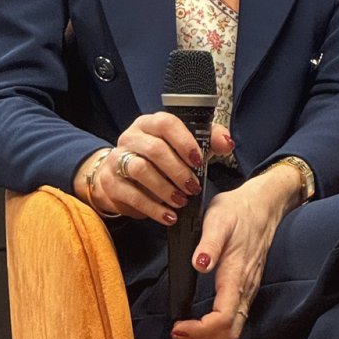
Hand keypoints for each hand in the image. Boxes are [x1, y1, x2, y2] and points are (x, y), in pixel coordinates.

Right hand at [74, 118, 233, 223]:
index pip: (166, 123)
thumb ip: (208, 142)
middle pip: (154, 149)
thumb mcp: (185, 149)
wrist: (123, 179)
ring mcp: (117, 159)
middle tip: (193, 188)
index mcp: (150, 124)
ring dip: (165, 189)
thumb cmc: (160, 161)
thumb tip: (227, 143)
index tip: (198, 160)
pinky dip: (153, 208)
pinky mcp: (110, 182)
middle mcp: (131, 137)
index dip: (184, 142)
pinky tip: (168, 216)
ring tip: (181, 202)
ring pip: (140, 170)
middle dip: (178, 171)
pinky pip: (131, 195)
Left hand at [170, 167, 302, 338]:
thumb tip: (200, 264)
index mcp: (237, 274)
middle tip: (178, 333)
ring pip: (233, 331)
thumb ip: (209, 243)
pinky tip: (198, 323)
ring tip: (183, 332)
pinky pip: (234, 321)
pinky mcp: (246, 290)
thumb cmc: (238, 210)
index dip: (200, 330)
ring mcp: (248, 291)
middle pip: (230, 334)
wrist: (263, 205)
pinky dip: (214, 330)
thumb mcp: (218, 219)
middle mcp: (245, 288)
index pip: (223, 319)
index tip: (178, 325)